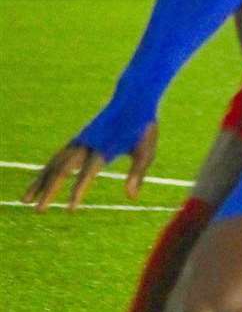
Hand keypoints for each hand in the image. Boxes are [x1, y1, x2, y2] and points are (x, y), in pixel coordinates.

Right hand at [24, 122, 158, 210]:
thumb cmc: (143, 129)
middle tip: (38, 211)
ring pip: (53, 164)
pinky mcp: (76, 142)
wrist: (132, 101)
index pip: (87, 172)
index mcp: (103, 147)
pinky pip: (56, 159)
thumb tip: (131, 197)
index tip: (71, 209)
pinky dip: (45, 172)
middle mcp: (85, 144)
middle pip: (62, 169)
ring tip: (25, 200)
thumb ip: (137, 173)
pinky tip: (37, 184)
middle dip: (49, 190)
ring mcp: (78, 142)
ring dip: (39, 182)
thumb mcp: (146, 150)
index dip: (78, 190)